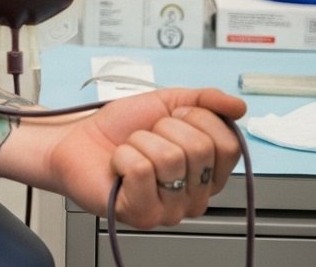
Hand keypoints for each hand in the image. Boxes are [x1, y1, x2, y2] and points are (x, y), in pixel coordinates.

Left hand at [47, 88, 245, 228]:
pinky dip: (122, 156)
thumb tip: (239, 106)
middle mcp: (197, 196)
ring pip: (168, 159)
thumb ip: (206, 101)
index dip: (197, 119)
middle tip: (147, 135)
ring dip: (140, 142)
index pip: (228, 144)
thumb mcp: (168, 102)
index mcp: (210, 172)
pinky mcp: (143, 215)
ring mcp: (172, 210)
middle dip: (164, 128)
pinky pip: (141, 171)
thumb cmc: (120, 127)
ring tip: (131, 150)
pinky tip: (117, 166)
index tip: (173, 117)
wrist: (76, 139)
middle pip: (199, 150)